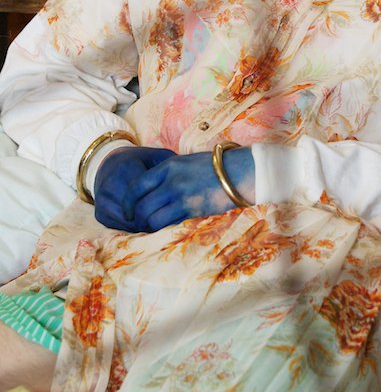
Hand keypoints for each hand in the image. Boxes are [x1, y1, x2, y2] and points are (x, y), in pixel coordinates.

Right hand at [93, 145, 175, 230]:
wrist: (109, 164)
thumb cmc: (140, 161)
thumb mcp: (156, 157)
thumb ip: (170, 165)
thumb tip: (188, 180)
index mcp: (125, 168)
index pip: (146, 194)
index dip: (163, 203)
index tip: (176, 205)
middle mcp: (109, 185)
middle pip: (137, 212)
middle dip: (155, 216)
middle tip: (171, 217)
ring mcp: (101, 201)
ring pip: (128, 223)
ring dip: (145, 225)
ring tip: (160, 221)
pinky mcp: (99, 213)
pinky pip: (119, 227)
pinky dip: (134, 228)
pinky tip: (146, 223)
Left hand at [117, 146, 254, 232]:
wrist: (241, 171)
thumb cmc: (216, 167)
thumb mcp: (186, 162)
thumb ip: (168, 173)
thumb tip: (152, 189)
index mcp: (168, 167)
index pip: (136, 186)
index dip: (128, 202)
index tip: (128, 210)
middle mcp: (172, 182)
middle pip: (141, 206)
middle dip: (136, 218)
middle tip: (139, 223)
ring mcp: (183, 198)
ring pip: (153, 220)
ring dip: (150, 227)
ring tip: (153, 228)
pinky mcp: (194, 212)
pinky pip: (170, 225)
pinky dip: (165, 229)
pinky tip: (168, 228)